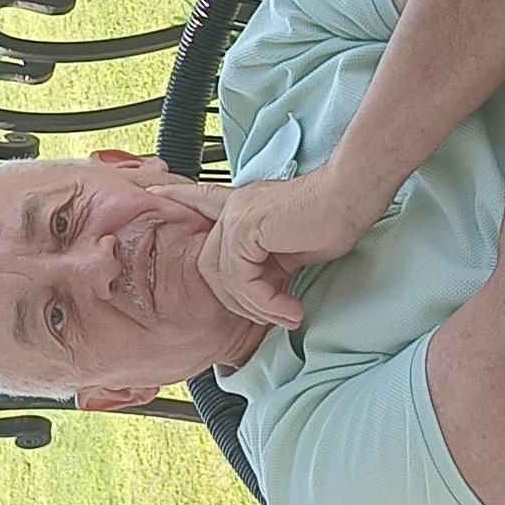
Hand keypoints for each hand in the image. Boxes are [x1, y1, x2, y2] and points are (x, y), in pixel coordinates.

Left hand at [195, 161, 380, 330]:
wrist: (349, 197)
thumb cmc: (332, 218)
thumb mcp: (292, 250)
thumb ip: (269, 266)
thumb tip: (265, 295)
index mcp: (244, 207)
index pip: (201, 201)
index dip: (178, 197)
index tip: (155, 191)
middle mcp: (234, 209)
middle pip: (212, 268)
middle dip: (241, 301)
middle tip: (277, 313)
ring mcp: (236, 217)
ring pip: (225, 279)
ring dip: (258, 307)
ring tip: (287, 314)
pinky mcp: (244, 228)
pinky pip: (242, 281)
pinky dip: (266, 301)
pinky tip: (289, 307)